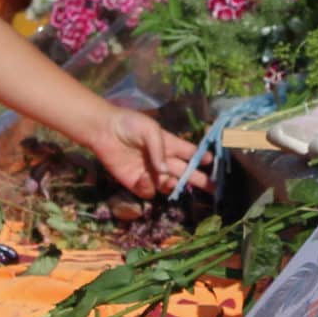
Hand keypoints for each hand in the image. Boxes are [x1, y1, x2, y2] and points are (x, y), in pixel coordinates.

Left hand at [87, 105, 202, 199]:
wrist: (103, 131)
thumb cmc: (129, 124)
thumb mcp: (149, 129)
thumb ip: (159, 149)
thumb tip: (165, 171)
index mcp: (171, 145)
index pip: (192, 154)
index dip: (203, 159)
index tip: (212, 163)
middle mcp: (164, 161)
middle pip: (187, 173)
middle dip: (201, 180)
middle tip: (214, 188)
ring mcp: (151, 173)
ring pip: (169, 186)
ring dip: (172, 185)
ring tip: (169, 180)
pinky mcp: (136, 182)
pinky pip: (149, 191)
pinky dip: (148, 188)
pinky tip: (143, 177)